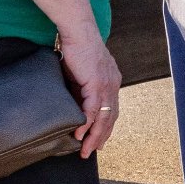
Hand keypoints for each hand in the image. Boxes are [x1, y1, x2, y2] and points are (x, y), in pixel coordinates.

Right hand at [57, 31, 122, 158]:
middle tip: (92, 151)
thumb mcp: (81, 73)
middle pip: (110, 117)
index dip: (106, 126)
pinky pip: (93, 108)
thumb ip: (80, 88)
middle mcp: (113, 84)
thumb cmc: (77, 49)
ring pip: (103, 116)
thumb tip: (71, 103)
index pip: (111, 109)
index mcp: (111, 81)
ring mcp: (106, 84)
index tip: (99, 140)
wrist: (78, 32)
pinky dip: (86, 123)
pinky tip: (80, 134)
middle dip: (102, 136)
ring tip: (85, 149)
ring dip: (94, 135)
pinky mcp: (96, 83)